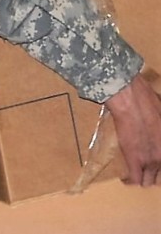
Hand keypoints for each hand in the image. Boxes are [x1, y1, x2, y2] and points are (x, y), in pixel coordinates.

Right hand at [105, 71, 160, 186]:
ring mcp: (152, 161)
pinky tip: (125, 179)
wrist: (132, 101)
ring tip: (137, 176)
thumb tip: (156, 135)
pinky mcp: (135, 160)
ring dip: (143, 179)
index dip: (160, 169)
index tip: (156, 168)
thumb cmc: (149, 103)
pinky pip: (135, 180)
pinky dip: (129, 181)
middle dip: (155, 176)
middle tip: (148, 171)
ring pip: (149, 182)